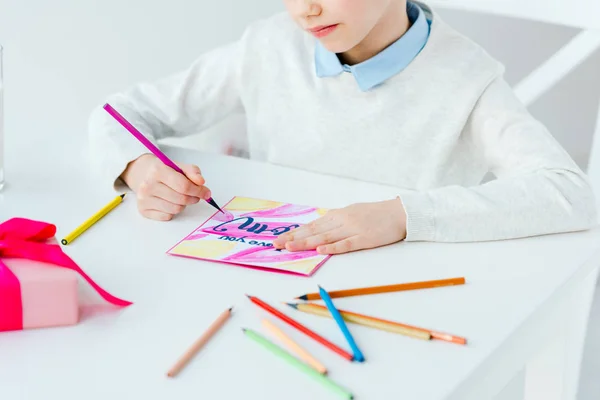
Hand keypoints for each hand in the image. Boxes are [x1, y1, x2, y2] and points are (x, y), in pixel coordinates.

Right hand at [121, 154, 211, 220]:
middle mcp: (147, 185)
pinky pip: (167, 216)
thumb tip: (201, 182)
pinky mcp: (143, 210)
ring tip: (180, 197)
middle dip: (193, 198)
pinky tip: (170, 202)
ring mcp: (143, 199)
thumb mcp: (180, 167)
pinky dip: (173, 211)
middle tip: (195, 195)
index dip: (199, 191)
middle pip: (181, 199)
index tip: (206, 193)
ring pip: (175, 209)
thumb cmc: (166, 172)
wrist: (145, 176)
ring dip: (183, 205)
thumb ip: (193, 172)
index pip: (184, 186)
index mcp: (157, 170)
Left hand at [273, 198, 406, 254]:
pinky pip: (346, 244)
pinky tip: (320, 250)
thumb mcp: (353, 213)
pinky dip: (332, 247)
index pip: (312, 225)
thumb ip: (336, 221)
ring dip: (306, 242)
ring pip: (325, 237)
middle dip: (293, 238)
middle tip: (276, 245)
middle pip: (314, 230)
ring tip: (290, 248)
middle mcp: (342, 220)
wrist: (400, 213)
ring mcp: (353, 229)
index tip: (279, 239)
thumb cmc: (376, 214)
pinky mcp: (365, 238)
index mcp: (338, 215)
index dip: (294, 232)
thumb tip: (319, 229)